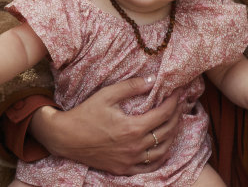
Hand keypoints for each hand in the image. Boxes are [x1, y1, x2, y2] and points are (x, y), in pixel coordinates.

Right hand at [30, 76, 182, 173]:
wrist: (66, 138)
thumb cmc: (86, 113)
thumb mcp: (108, 94)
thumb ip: (131, 86)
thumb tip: (152, 79)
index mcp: (133, 128)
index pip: (163, 114)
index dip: (174, 102)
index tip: (179, 91)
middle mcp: (135, 147)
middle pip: (166, 132)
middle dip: (177, 115)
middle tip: (181, 103)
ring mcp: (130, 161)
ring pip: (162, 151)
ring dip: (173, 135)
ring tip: (176, 121)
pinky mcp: (124, 169)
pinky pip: (150, 167)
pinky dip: (161, 156)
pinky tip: (164, 146)